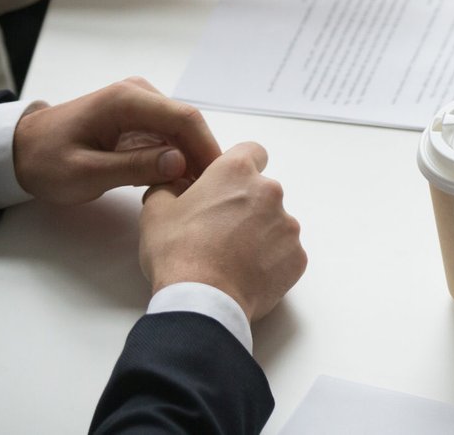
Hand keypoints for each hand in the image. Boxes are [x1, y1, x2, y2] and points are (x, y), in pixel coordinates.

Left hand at [12, 78, 221, 204]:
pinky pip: (167, 134)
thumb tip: (181, 163)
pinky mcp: (138, 116)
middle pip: (187, 123)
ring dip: (190, 158)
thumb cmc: (45, 162)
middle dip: (202, 155)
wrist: (17, 150)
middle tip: (211, 192)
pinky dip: (176, 156)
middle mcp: (139, 93)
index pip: (184, 118)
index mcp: (126, 100)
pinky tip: (177, 181)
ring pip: (181, 130)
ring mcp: (140, 102)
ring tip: (195, 191)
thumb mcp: (85, 173)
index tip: (220, 179)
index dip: (207, 148)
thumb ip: (133, 167)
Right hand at [139, 143, 306, 321]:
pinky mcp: (297, 256)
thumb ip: (169, 187)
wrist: (203, 300)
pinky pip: (284, 253)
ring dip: (258, 234)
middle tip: (219, 231)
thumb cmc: (178, 252)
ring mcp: (288, 225)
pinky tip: (245, 274)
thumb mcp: (156, 211)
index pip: (251, 152)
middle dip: (245, 206)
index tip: (226, 184)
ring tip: (230, 258)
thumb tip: (176, 185)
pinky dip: (270, 261)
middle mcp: (270, 191)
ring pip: (275, 222)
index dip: (238, 166)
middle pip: (262, 191)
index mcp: (237, 172)